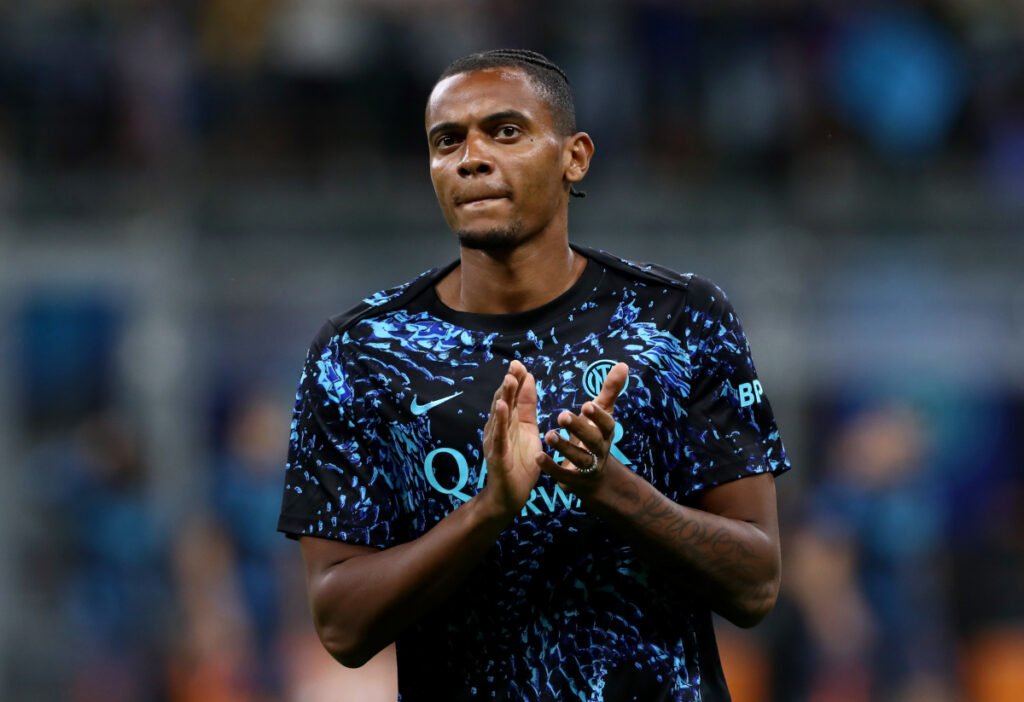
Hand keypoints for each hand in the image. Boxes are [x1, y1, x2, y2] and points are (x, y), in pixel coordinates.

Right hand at [479, 360, 541, 517]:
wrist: (511, 495)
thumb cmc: (520, 464)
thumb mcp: (528, 431)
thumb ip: (528, 408)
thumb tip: (529, 381)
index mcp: (508, 422)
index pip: (511, 397)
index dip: (516, 381)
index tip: (520, 364)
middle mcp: (498, 429)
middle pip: (503, 402)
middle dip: (509, 384)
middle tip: (515, 365)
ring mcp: (496, 441)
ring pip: (499, 416)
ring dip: (503, 397)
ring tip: (508, 380)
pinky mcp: (497, 455)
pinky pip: (498, 436)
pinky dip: (499, 422)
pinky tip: (502, 409)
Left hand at [537, 362, 628, 493]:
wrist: (596, 478)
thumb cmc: (596, 435)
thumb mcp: (603, 413)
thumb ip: (610, 390)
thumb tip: (623, 364)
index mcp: (606, 433)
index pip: (607, 424)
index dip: (598, 416)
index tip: (586, 404)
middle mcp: (600, 450)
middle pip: (593, 441)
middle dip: (579, 428)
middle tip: (562, 415)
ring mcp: (588, 468)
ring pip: (579, 459)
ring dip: (564, 448)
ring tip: (549, 435)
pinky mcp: (574, 480)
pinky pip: (563, 474)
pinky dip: (551, 467)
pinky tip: (538, 457)